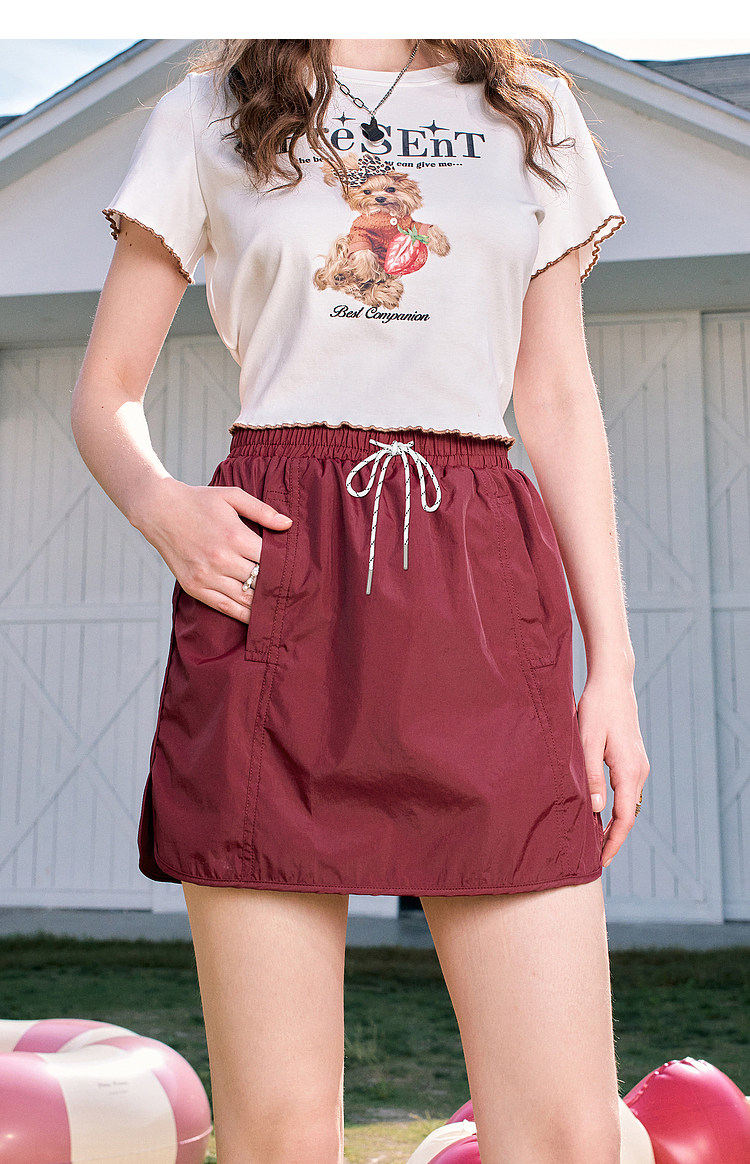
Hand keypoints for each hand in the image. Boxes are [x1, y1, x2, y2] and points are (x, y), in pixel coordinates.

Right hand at [131, 477, 292, 622]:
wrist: (159, 510)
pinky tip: (257, 617)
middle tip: (294, 593)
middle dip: (277, 587)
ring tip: (280, 607)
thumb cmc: (200, 500)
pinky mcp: (194, 587)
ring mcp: (206, 575)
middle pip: (260, 581)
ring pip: (245, 599)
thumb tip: (288, 524)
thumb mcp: (232, 496)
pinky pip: (225, 607)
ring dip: (263, 604)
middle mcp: (221, 559)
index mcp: (234, 535)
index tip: (298, 573)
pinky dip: (243, 614)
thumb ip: (262, 510)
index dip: (286, 568)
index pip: (270, 560)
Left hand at [576, 671, 650, 868]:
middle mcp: (639, 771)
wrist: (613, 683)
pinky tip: (601, 812)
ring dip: (614, 823)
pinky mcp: (634, 759)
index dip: (612, 842)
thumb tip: (595, 810)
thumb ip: (590, 777)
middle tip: (594, 858)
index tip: (601, 861)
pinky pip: (627, 792)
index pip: (624, 818)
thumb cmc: (596, 709)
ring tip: (594, 840)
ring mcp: (639, 765)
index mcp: (629, 771)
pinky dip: (617, 808)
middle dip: (613, 838)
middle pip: (629, 816)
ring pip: (629, 804)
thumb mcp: (587, 742)